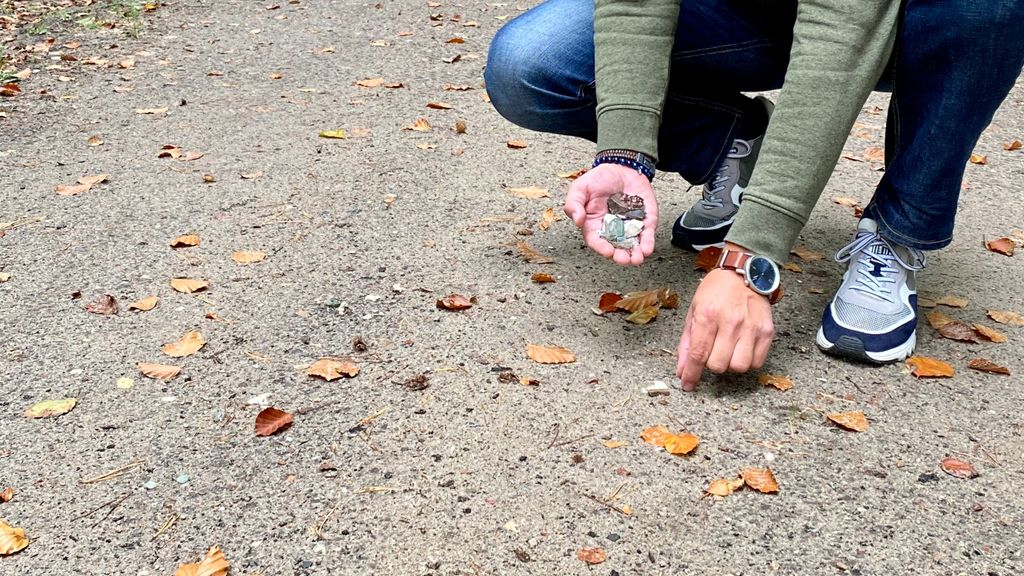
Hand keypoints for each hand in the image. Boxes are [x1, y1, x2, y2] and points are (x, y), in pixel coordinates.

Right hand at [563, 163, 657, 265]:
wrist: (621, 166)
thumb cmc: (598, 179)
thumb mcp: (580, 188)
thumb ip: (574, 204)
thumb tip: (577, 220)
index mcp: (594, 225)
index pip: (597, 241)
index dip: (602, 248)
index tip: (607, 252)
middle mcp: (612, 229)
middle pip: (616, 247)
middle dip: (620, 256)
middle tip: (625, 259)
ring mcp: (629, 226)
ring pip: (632, 245)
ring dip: (635, 254)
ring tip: (637, 258)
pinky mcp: (644, 220)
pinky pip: (646, 233)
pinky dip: (648, 242)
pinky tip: (647, 248)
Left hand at [676, 251, 774, 389]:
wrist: (744, 272)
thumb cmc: (715, 291)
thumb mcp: (693, 311)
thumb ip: (686, 342)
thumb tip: (682, 370)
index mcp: (707, 315)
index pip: (698, 354)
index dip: (691, 375)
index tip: (688, 385)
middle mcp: (730, 322)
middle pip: (718, 365)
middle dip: (711, 364)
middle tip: (712, 352)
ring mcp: (751, 327)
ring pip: (739, 367)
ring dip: (730, 364)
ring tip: (728, 351)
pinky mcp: (767, 331)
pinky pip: (757, 362)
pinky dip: (748, 361)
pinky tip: (742, 349)